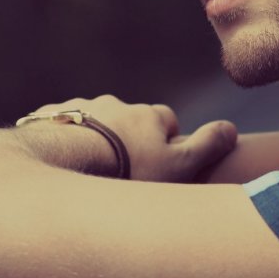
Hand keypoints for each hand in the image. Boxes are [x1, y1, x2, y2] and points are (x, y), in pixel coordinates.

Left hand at [18, 94, 237, 183]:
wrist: (65, 162)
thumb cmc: (127, 170)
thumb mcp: (178, 166)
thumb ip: (207, 147)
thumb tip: (232, 129)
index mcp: (146, 115)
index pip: (165, 119)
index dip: (166, 139)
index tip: (160, 161)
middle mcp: (114, 105)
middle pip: (127, 119)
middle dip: (127, 138)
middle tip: (122, 170)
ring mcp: (78, 108)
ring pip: (92, 122)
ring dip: (93, 140)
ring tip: (88, 172)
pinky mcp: (47, 118)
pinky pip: (58, 126)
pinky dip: (63, 141)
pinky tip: (60, 164)